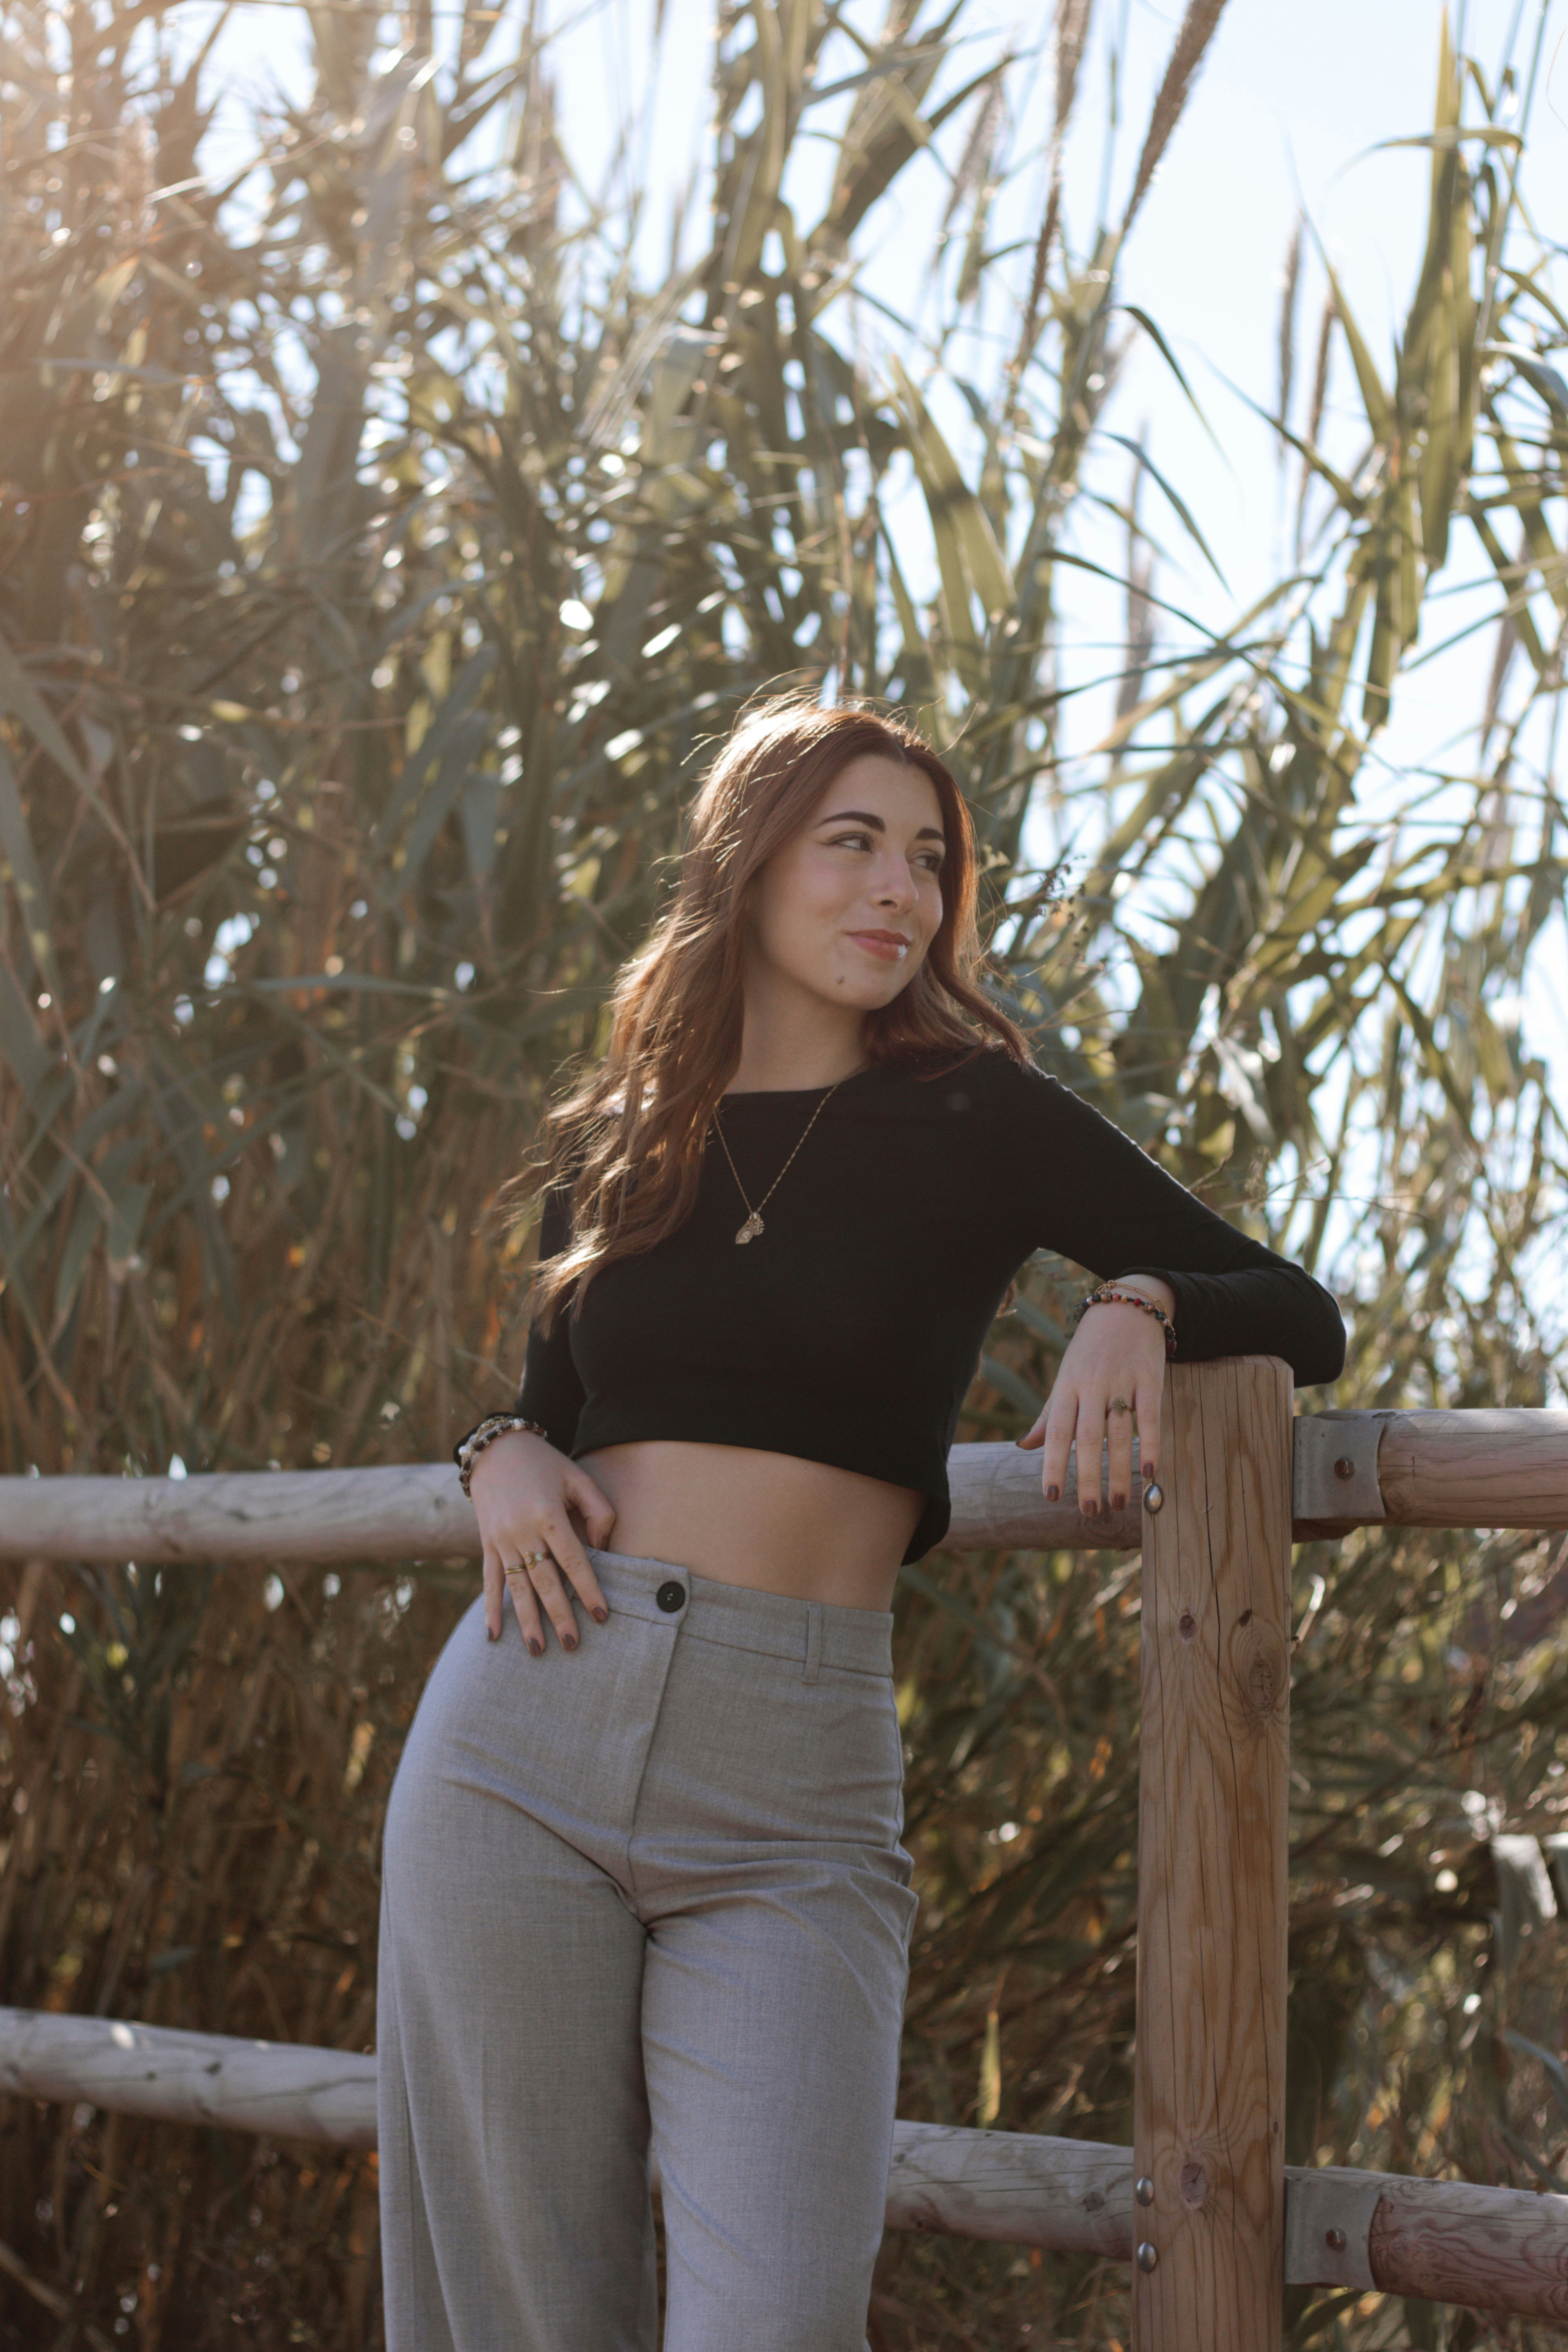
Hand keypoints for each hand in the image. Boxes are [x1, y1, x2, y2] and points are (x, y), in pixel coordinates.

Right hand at [470, 1430, 615, 1653]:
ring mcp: (500, 1539)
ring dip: (526, 1620)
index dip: (588, 1589)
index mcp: (548, 1514)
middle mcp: (522, 1530)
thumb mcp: (578, 1477)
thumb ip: (599, 1511)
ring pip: (516, 1587)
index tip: (601, 1616)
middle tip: (573, 1645)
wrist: (496, 1448)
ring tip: (538, 1650)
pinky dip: (491, 1608)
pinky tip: (494, 1635)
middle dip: (559, 1615)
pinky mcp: (486, 1543)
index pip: (573, 1561)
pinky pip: (489, 1580)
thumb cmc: (545, 1463)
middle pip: (544, 1580)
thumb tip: (601, 1550)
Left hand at [1016, 1278, 1171, 1517]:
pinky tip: (1152, 1471)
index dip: (1054, 1464)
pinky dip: (1150, 1444)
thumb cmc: (1090, 1352)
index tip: (1051, 1496)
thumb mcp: (1065, 1378)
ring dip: (1119, 1471)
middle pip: (1087, 1437)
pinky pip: (1150, 1417)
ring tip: (1118, 1503)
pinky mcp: (1149, 1380)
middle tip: (1090, 1511)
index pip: (1057, 1431)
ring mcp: (1121, 1382)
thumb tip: (1024, 1447)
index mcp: (1066, 1387)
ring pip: (1118, 1432)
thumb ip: (1049, 1415)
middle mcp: (1091, 1386)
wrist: (1126, 1308)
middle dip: (1087, 1476)